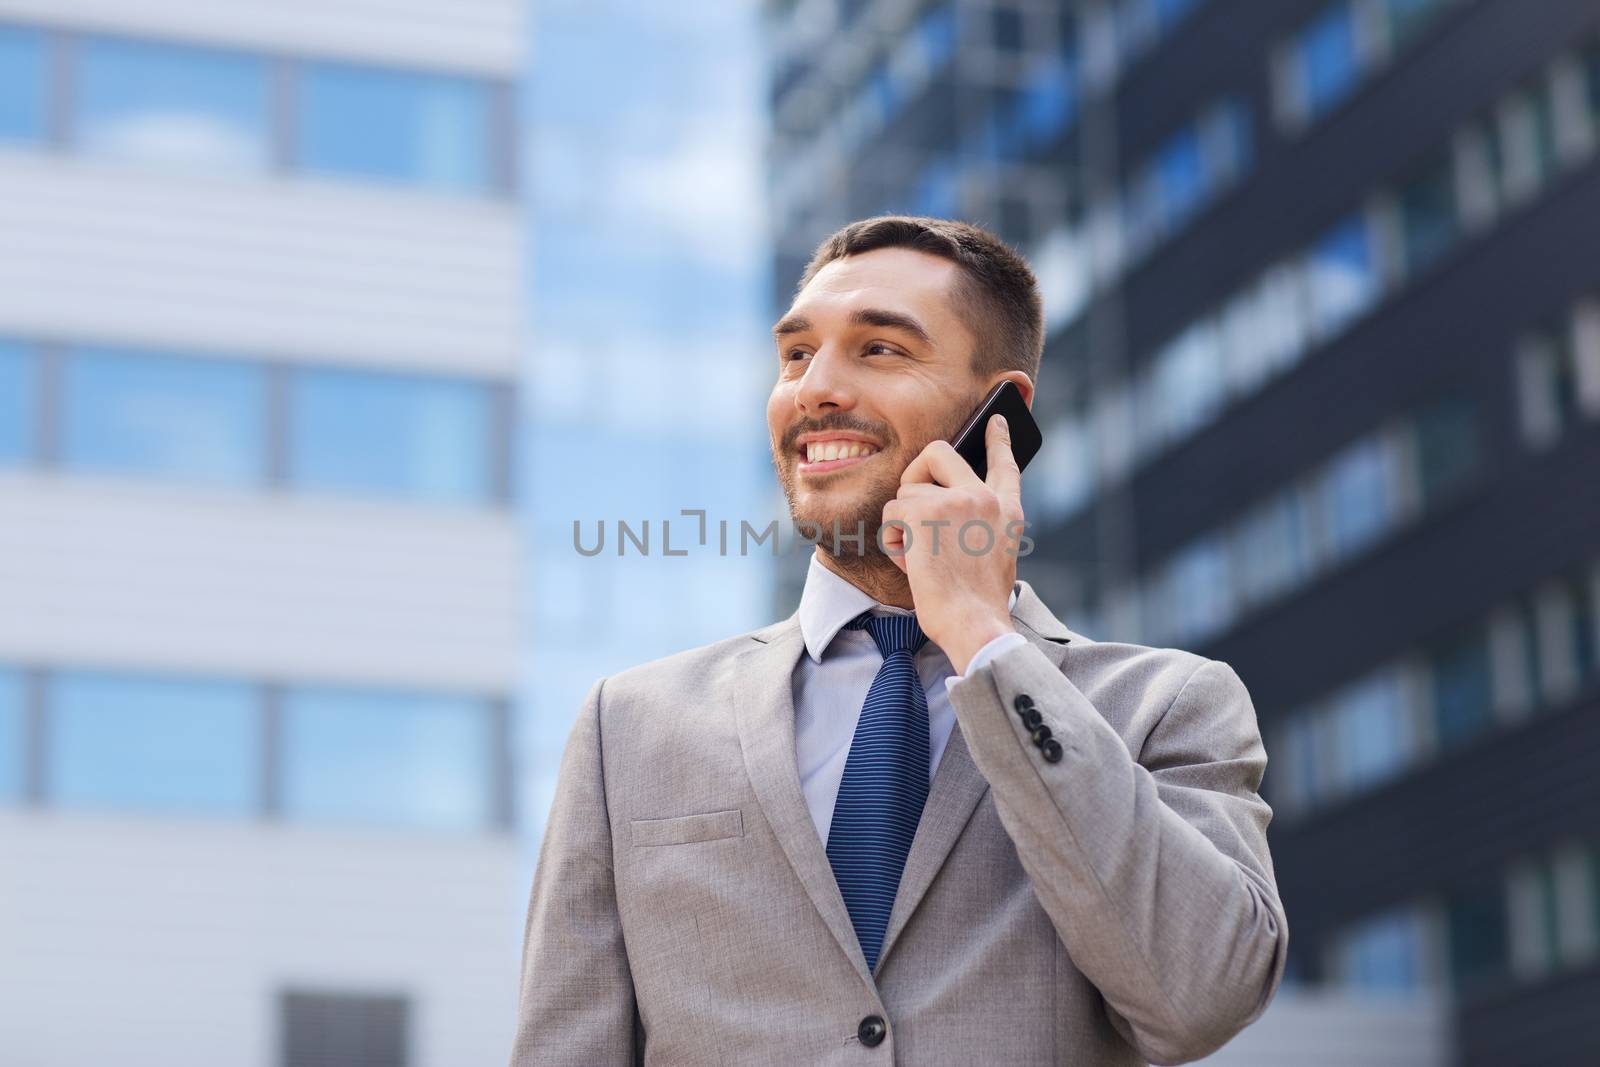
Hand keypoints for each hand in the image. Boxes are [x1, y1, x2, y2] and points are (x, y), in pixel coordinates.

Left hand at [881, 413, 1024, 674]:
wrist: (976, 624)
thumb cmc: (979, 604)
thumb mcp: (997, 557)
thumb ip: (981, 526)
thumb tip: (945, 510)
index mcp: (1007, 512)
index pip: (1004, 465)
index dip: (997, 440)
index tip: (994, 421)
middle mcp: (984, 498)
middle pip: (938, 453)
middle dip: (915, 474)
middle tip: (912, 508)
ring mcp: (956, 500)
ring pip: (905, 494)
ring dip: (904, 528)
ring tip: (923, 558)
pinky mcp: (925, 511)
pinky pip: (891, 513)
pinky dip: (893, 541)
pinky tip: (913, 562)